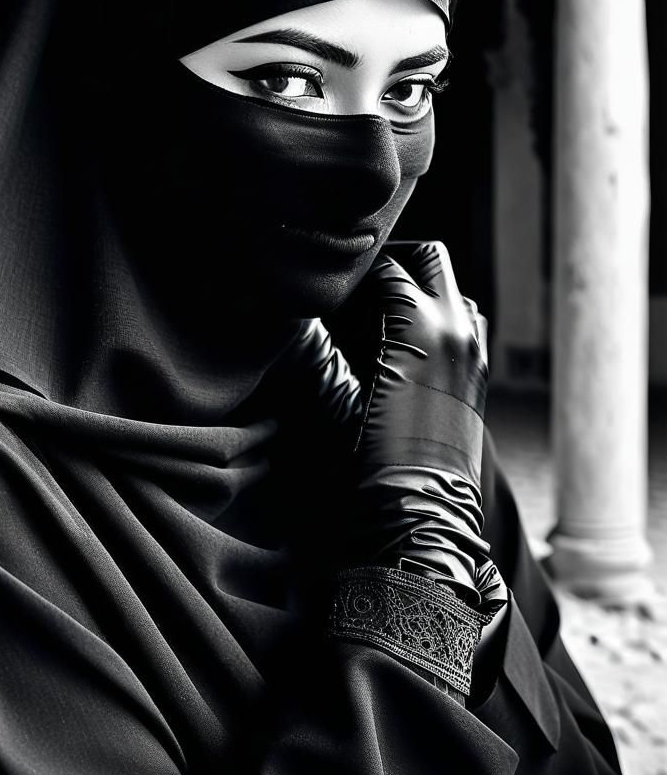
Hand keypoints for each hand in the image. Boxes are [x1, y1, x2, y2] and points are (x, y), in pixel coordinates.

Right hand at [340, 241, 505, 614]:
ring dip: (420, 292)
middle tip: (360, 291)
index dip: (355, 278)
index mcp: (420, 325)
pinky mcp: (479, 376)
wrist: (423, 515)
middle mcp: (456, 328)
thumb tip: (296, 322)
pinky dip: (437, 320)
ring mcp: (474, 351)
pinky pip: (464, 324)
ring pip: (452, 291)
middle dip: (396, 264)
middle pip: (430, 259)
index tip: (332, 293)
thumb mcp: (334, 399)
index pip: (386, 268)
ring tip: (380, 320)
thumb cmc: (374, 460)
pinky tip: (403, 349)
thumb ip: (315, 351)